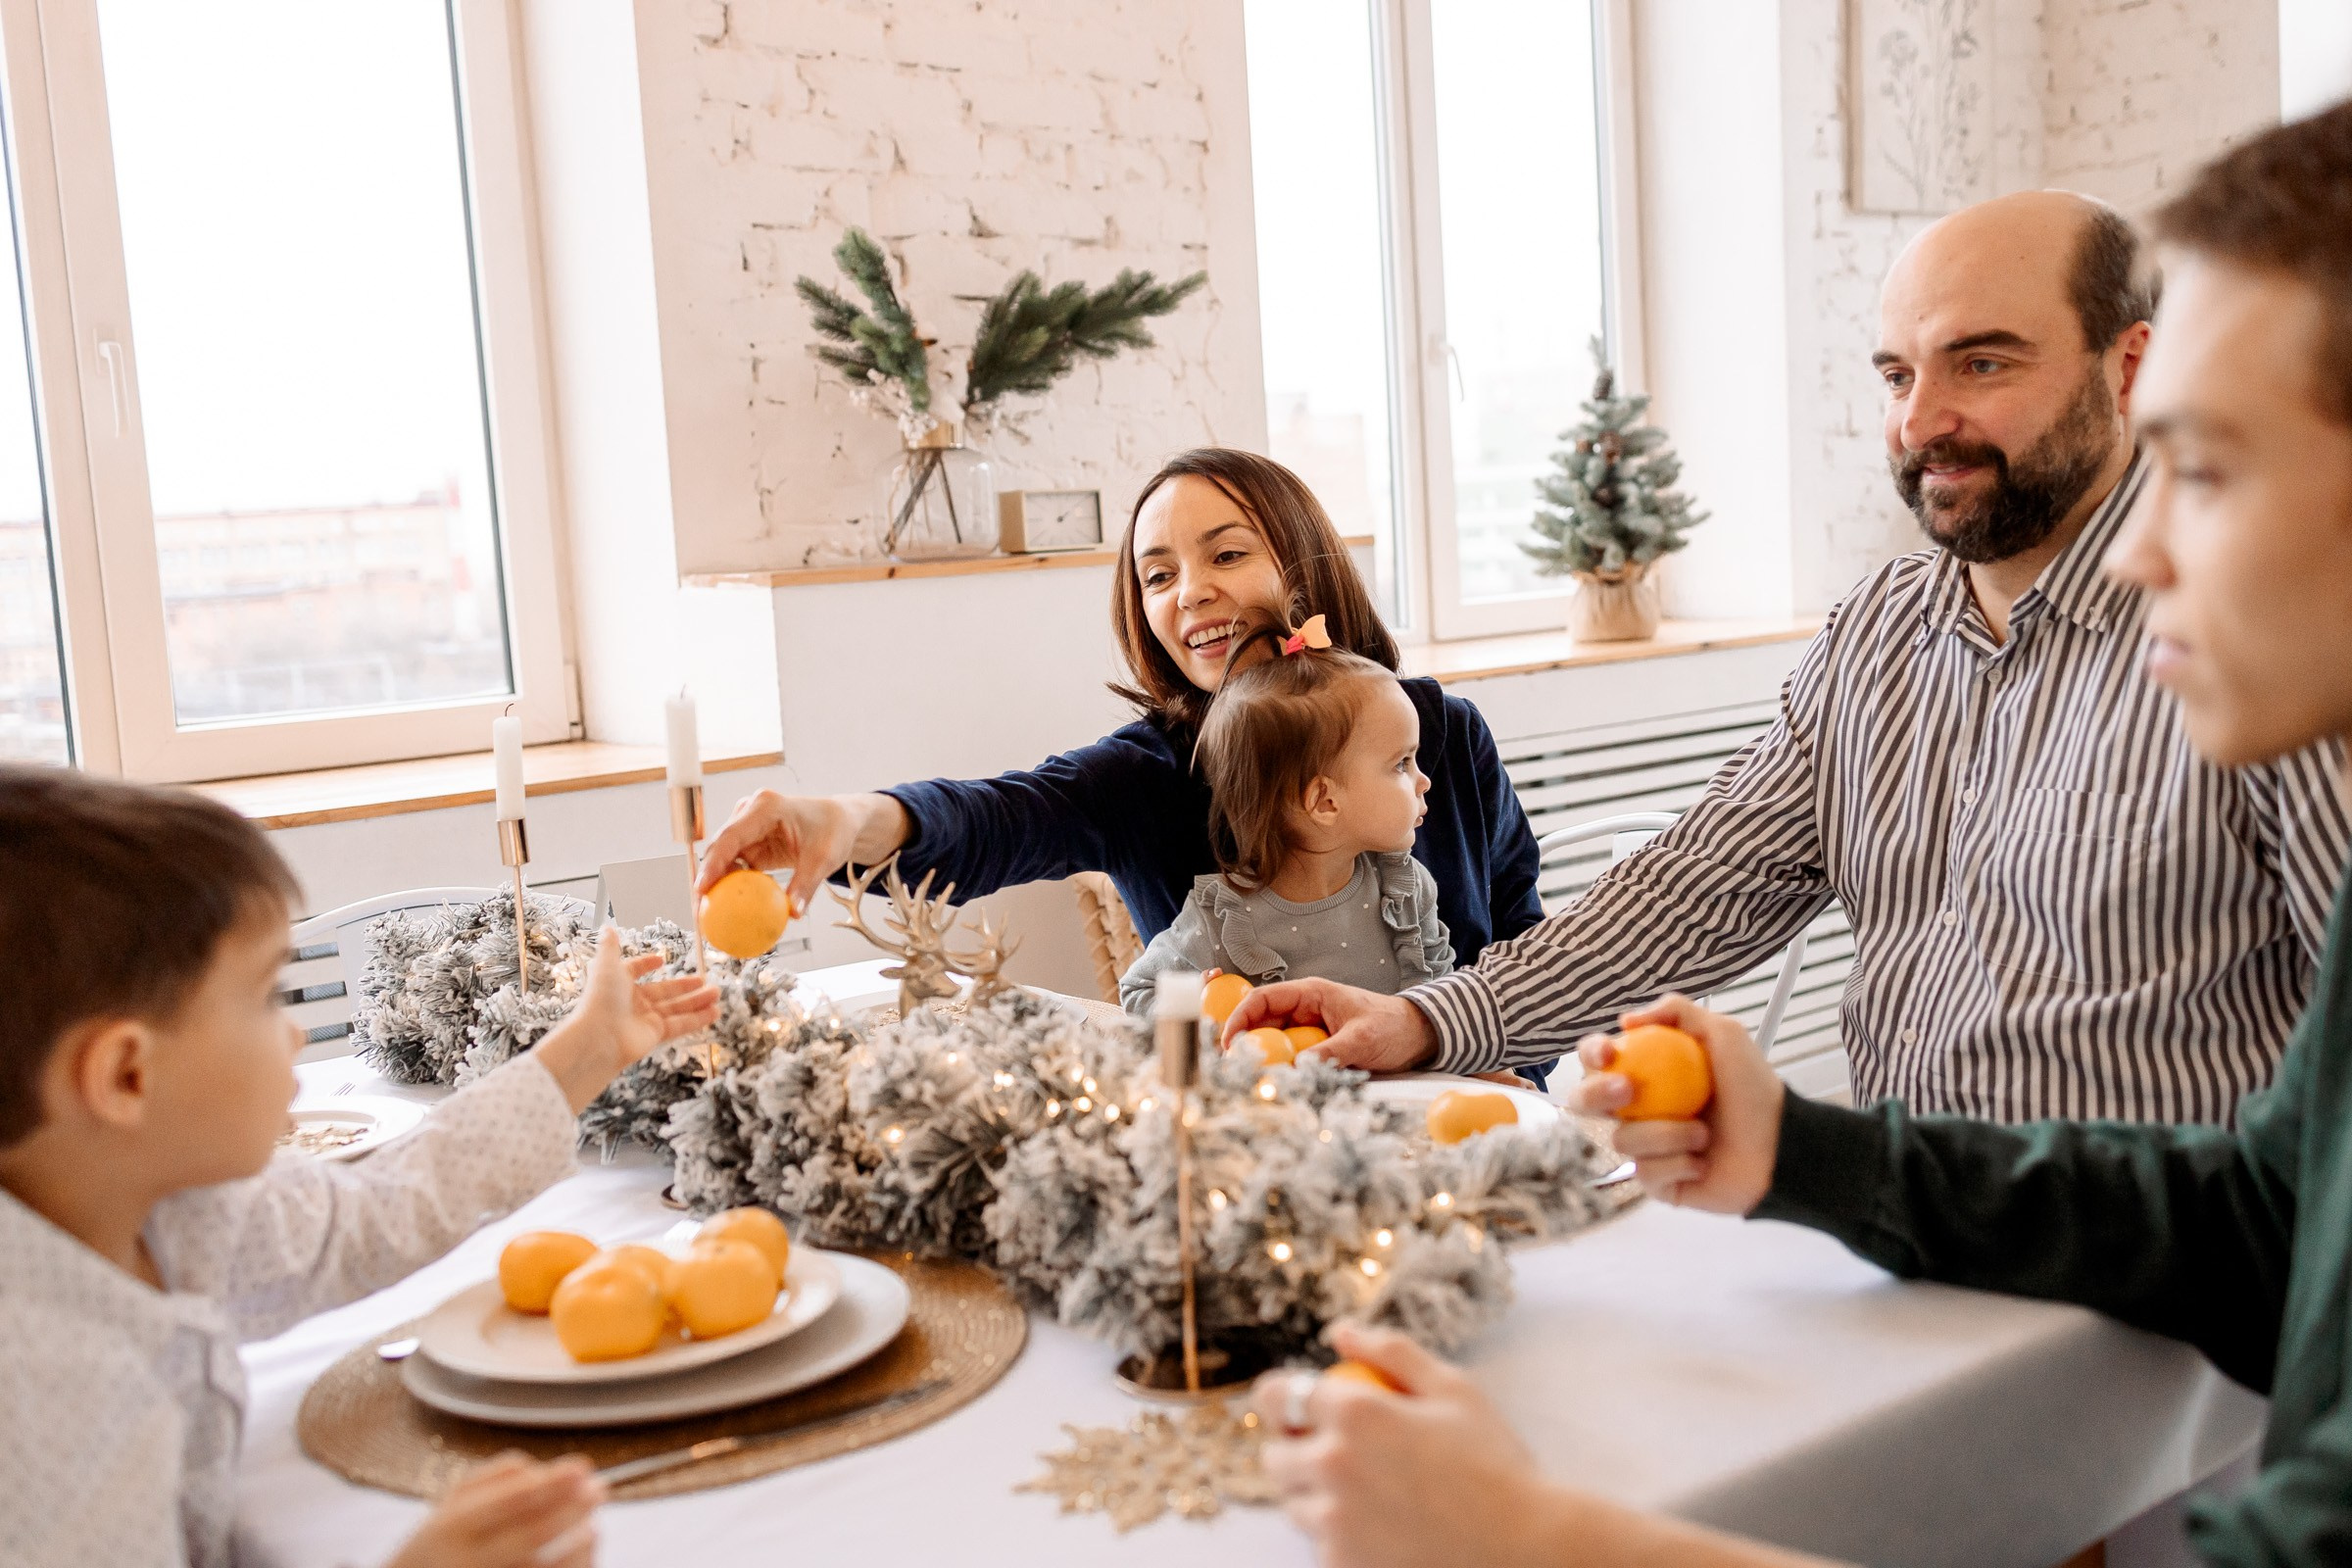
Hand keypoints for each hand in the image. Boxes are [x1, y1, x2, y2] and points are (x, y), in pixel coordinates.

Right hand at [385, 1451, 601, 1567]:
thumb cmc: (442, 1545)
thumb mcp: (452, 1504)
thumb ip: (496, 1478)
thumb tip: (543, 1470)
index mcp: (451, 1527)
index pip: (510, 1501)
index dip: (551, 1483)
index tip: (583, 1466)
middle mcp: (466, 1561)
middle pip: (533, 1533)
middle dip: (572, 1508)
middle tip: (599, 1488)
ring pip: (544, 1564)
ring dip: (577, 1539)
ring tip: (591, 1522)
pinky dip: (572, 1563)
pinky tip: (581, 1546)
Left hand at [534, 928, 720, 1112]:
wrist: (599, 1036)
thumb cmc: (601, 997)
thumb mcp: (606, 964)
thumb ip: (610, 946)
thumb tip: (606, 927)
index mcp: (620, 983)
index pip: (635, 971)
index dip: (646, 965)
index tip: (661, 961)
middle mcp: (633, 1002)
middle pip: (664, 991)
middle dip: (685, 986)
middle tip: (704, 980)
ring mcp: (645, 1020)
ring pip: (676, 1008)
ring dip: (697, 1001)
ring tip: (716, 993)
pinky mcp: (656, 1035)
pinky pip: (680, 1024)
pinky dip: (698, 1019)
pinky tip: (714, 1012)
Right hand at [696, 790, 908, 914]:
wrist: (837, 821)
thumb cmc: (832, 831)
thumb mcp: (823, 858)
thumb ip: (806, 885)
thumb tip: (793, 913)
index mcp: (766, 807)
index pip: (731, 836)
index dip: (712, 863)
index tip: (702, 889)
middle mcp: (750, 812)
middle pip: (719, 847)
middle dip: (706, 878)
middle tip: (700, 910)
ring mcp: (747, 826)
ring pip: (722, 858)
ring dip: (715, 884)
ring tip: (708, 915)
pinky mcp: (749, 841)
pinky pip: (734, 865)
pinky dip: (730, 885)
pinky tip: (726, 908)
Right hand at [1222, 980, 1436, 1072]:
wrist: (1420, 1036)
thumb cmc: (1394, 1026)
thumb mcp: (1362, 1040)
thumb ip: (1329, 1053)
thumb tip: (1296, 1069)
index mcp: (1311, 993)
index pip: (1262, 1000)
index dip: (1238, 1020)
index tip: (1227, 1045)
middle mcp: (1304, 1010)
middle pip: (1260, 1025)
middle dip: (1243, 1045)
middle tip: (1232, 1069)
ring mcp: (1309, 1030)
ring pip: (1273, 1045)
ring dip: (1262, 1061)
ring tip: (1252, 1080)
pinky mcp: (1317, 1049)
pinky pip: (1290, 1059)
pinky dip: (1281, 1071)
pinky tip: (1276, 1083)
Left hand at [1251, 1324, 1569, 1567]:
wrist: (1523, 1549)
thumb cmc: (1495, 1464)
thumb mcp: (1455, 1389)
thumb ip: (1390, 1351)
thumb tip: (1339, 1331)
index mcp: (1355, 1414)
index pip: (1277, 1394)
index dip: (1281, 1396)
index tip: (1297, 1404)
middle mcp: (1332, 1466)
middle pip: (1274, 1454)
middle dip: (1293, 1448)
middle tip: (1334, 1451)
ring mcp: (1333, 1522)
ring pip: (1293, 1503)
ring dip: (1314, 1494)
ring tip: (1366, 1493)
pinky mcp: (1341, 1565)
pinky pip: (1320, 1543)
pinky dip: (1339, 1535)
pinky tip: (1382, 1528)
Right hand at [1565, 993, 1784, 1213]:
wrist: (1779, 1145)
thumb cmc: (1753, 1088)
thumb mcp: (1724, 1034)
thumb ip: (1679, 1011)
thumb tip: (1627, 1020)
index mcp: (1644, 1072)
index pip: (1597, 1059)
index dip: (1592, 1054)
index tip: (1609, 1054)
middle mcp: (1635, 1109)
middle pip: (1583, 1102)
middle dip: (1596, 1094)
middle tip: (1629, 1091)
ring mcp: (1643, 1147)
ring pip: (1621, 1140)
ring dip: (1666, 1135)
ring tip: (1703, 1134)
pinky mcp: (1654, 1182)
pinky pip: (1645, 1173)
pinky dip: (1678, 1164)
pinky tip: (1702, 1162)